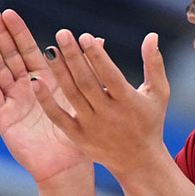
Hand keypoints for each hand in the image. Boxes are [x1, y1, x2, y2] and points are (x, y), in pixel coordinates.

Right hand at [0, 7, 87, 183]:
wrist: (67, 166)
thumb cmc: (78, 134)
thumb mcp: (84, 96)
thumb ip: (87, 67)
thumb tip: (99, 38)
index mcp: (45, 82)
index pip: (28, 50)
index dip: (18, 32)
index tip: (9, 12)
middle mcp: (26, 88)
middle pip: (9, 55)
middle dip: (0, 34)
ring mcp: (12, 101)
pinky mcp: (3, 116)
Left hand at [31, 28, 171, 178]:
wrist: (138, 161)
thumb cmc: (149, 121)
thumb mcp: (159, 93)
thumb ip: (154, 63)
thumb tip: (152, 34)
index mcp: (129, 102)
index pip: (110, 75)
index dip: (97, 56)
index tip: (85, 36)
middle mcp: (110, 114)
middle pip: (87, 82)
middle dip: (74, 57)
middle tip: (62, 34)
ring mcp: (92, 127)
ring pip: (72, 95)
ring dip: (59, 72)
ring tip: (50, 50)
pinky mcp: (79, 137)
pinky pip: (59, 117)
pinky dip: (46, 101)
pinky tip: (36, 82)